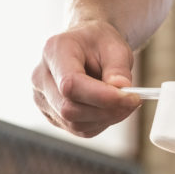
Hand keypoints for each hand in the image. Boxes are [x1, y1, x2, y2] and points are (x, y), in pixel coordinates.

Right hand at [32, 21, 142, 137]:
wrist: (87, 47)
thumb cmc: (99, 43)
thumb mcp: (115, 46)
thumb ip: (118, 68)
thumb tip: (122, 89)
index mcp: (54, 52)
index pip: (70, 84)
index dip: (102, 97)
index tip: (131, 96)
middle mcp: (41, 77)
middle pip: (70, 109)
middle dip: (107, 110)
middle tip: (133, 101)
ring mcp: (42, 98)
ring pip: (75, 124)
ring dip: (106, 119)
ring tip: (123, 102)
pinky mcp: (52, 114)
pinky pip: (78, 129)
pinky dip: (100, 123)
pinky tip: (109, 108)